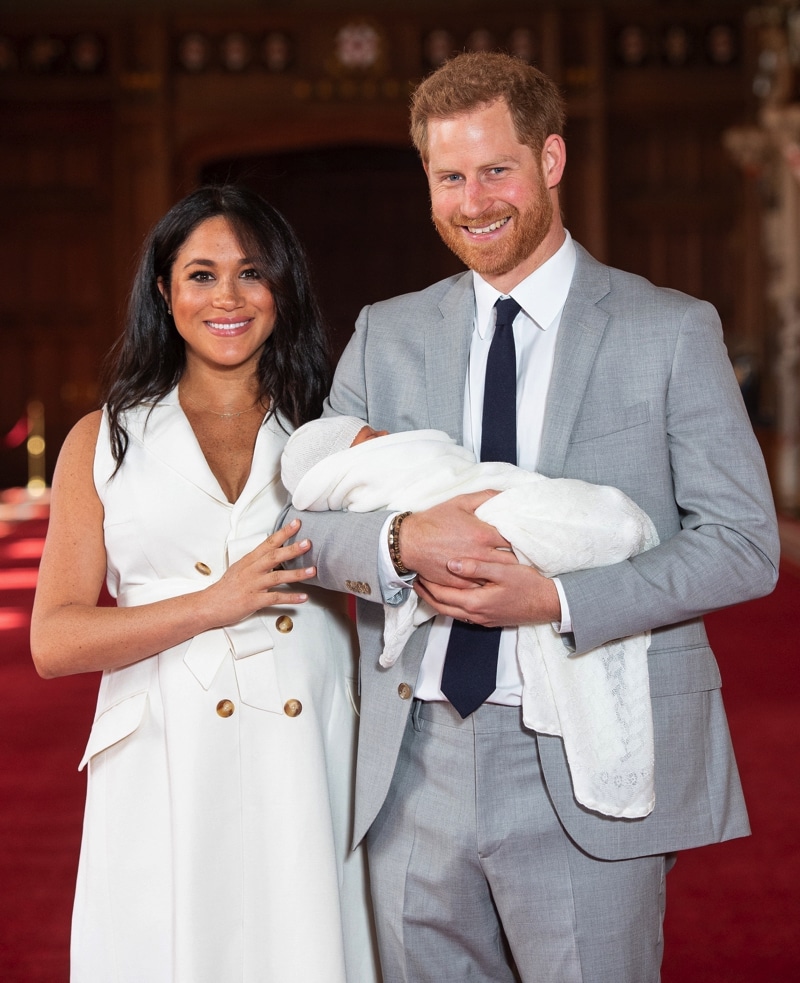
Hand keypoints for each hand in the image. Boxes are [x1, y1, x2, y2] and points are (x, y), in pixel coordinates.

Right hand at [204, 518, 314, 624]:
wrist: (209, 605)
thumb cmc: (225, 588)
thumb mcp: (240, 568)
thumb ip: (256, 561)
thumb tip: (273, 553)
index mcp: (249, 561)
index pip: (268, 543)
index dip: (283, 533)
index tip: (296, 524)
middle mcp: (251, 571)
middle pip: (274, 557)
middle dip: (292, 549)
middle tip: (307, 543)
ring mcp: (253, 585)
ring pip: (277, 577)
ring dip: (296, 574)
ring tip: (312, 571)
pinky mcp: (253, 601)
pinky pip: (275, 598)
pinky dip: (290, 598)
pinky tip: (303, 597)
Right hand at [400, 491, 516, 587]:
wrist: (410, 542)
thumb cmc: (435, 521)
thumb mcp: (460, 502)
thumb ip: (486, 496)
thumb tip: (506, 494)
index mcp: (483, 534)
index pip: (515, 539)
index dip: (522, 539)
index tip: (524, 538)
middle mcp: (480, 555)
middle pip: (511, 561)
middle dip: (518, 557)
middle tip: (521, 555)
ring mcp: (471, 571)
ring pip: (499, 576)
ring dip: (505, 572)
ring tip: (510, 569)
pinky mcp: (461, 584)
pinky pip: (483, 586)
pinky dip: (489, 582)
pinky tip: (492, 579)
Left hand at [415, 557, 561, 627]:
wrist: (548, 604)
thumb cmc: (528, 585)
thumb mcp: (504, 571)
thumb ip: (477, 567)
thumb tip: (451, 564)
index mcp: (475, 602)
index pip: (441, 595)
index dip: (427, 584)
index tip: (418, 571)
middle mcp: (475, 615)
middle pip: (441, 607)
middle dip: (426, 594)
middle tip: (415, 580)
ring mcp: (481, 619)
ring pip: (450, 612)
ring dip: (436, 600)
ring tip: (428, 586)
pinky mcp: (488, 619)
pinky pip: (461, 614)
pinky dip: (450, 604)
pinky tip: (450, 593)